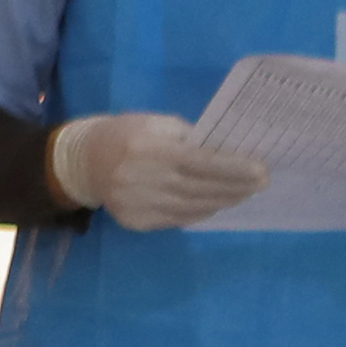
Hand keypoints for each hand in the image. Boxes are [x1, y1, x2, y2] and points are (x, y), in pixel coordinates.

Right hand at [48, 111, 270, 230]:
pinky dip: (202, 211)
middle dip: (236, 187)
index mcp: (149, 150)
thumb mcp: (157, 124)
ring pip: (194, 208)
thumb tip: (230, 154)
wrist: (83, 162)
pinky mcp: (136, 222)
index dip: (234, 168)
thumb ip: (191, 139)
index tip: (262, 170)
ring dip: (224, 200)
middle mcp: (143, 180)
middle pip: (201, 188)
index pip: (201, 162)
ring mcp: (138, 205)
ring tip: (243, 193)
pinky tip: (214, 202)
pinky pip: (179, 219)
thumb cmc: (127, 134)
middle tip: (261, 183)